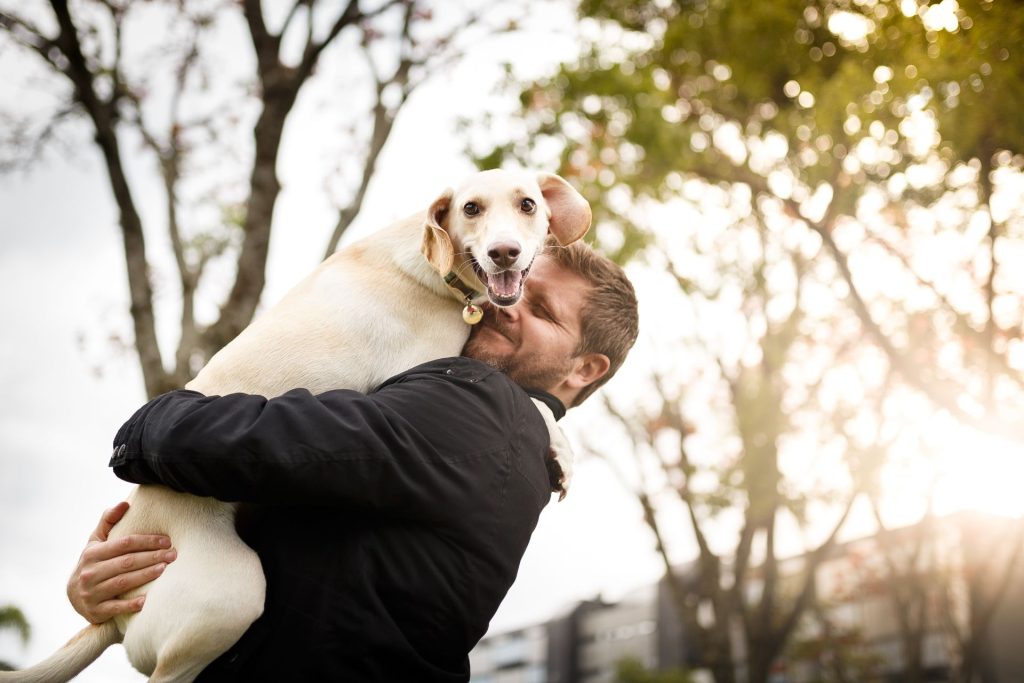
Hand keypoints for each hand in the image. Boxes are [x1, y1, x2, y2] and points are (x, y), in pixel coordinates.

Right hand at [67, 501, 176, 623]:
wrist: (73, 595)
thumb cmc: (93, 562)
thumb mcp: (96, 541)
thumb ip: (108, 521)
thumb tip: (124, 503)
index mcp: (92, 553)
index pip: (124, 544)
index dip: (147, 541)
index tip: (167, 541)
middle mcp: (90, 572)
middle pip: (127, 562)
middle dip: (152, 557)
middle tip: (173, 555)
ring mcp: (91, 592)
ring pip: (123, 582)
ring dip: (145, 575)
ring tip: (164, 569)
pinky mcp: (95, 611)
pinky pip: (115, 608)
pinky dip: (130, 604)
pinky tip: (147, 600)